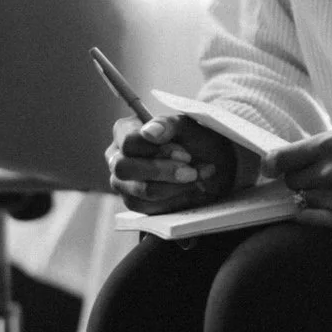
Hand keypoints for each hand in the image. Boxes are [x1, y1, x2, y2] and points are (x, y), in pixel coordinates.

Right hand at [107, 113, 255, 214]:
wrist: (215, 165)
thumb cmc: (197, 141)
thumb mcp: (189, 127)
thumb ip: (169, 124)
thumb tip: (149, 132)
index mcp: (126, 130)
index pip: (128, 142)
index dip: (157, 150)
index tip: (186, 154)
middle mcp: (117, 156)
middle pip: (125, 168)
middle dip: (163, 172)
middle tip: (191, 172)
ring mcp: (123, 182)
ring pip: (141, 190)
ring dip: (176, 186)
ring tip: (197, 178)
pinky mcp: (134, 202)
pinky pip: (149, 207)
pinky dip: (175, 199)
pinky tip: (191, 189)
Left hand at [265, 131, 331, 233]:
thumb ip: (323, 149)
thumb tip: (286, 160)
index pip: (283, 157)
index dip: (274, 163)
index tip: (271, 167)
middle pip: (292, 181)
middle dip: (301, 179)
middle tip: (322, 177)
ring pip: (303, 200)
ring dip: (312, 197)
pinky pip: (310, 220)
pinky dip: (312, 214)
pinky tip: (329, 206)